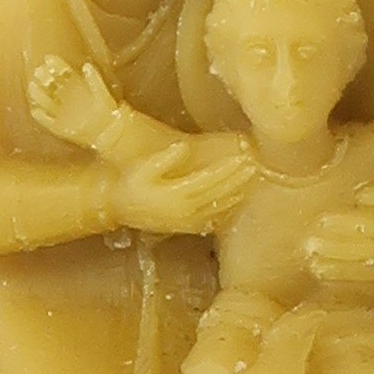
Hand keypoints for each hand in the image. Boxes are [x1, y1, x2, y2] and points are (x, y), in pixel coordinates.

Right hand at [28, 53, 118, 148]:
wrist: (108, 131)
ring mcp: (61, 111)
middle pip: (50, 84)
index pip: (61, 71)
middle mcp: (66, 97)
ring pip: (44, 100)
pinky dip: (40, 115)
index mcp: (75, 85)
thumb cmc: (106, 110)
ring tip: (33, 86)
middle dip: (44, 76)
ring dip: (37, 93)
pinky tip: (35, 110)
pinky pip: (45, 120)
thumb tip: (86, 65)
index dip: (55, 64)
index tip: (48, 58)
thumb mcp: (102, 92)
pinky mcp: (58, 126)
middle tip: (39, 70)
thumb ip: (94, 79)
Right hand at [113, 136, 256, 235]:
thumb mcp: (142, 169)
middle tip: (254, 166)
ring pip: (217, 207)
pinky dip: (225, 209)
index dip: (227, 170)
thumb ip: (163, 159)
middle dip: (237, 180)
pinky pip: (211, 219)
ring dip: (235, 194)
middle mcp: (185, 209)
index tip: (243, 158)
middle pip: (218, 193)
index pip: (209, 180)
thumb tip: (183, 147)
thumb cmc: (130, 184)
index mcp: (177, 194)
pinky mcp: (185, 226)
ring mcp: (187, 220)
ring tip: (251, 181)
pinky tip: (235, 201)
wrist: (119, 208)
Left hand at [304, 178, 373, 299]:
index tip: (320, 220)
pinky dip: (346, 287)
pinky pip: (369, 292)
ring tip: (313, 261)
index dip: (343, 225)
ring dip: (336, 270)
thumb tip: (358, 198)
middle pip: (365, 251)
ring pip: (365, 274)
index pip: (370, 226)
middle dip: (335, 248)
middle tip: (310, 243)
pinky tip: (326, 279)